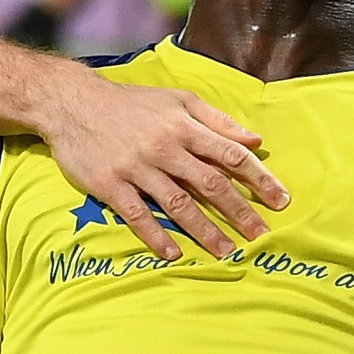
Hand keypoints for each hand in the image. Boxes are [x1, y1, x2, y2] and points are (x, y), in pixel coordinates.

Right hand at [33, 69, 286, 263]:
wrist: (73, 103)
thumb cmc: (131, 103)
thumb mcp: (177, 100)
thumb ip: (217, 120)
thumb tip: (254, 140)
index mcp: (184, 127)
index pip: (230, 154)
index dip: (258, 178)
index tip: (280, 201)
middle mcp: (165, 148)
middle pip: (210, 184)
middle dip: (239, 212)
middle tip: (261, 236)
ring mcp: (137, 168)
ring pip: (178, 204)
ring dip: (205, 231)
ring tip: (226, 252)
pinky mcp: (111, 185)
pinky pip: (137, 215)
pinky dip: (156, 235)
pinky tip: (173, 253)